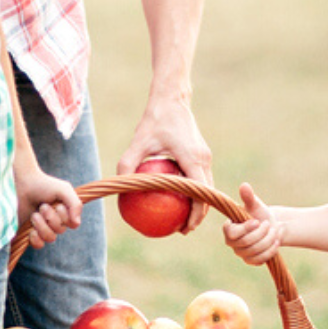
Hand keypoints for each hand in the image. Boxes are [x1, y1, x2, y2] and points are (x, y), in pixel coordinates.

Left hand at [17, 168, 83, 249]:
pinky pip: (39, 245)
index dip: (65, 217)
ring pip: (50, 238)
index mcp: (64, 212)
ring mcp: (42, 228)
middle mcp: (54, 221)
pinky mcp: (30, 233)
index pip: (73, 224)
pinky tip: (31, 230)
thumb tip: (76, 223)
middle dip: (51, 217)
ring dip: (42, 225)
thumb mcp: (64, 189)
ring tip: (34, 214)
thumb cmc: (42, 185)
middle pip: (60, 231)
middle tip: (42, 206)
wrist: (21, 185)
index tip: (59, 205)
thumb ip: (75, 204)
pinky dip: (36, 238)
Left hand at [117, 95, 214, 230]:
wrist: (172, 98)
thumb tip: (119, 188)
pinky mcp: (202, 153)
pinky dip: (194, 191)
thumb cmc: (155, 120)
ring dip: (198, 204)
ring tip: (182, 218)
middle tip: (182, 229)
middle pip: (208, 195)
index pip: (200, 194)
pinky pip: (200, 177)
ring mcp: (205, 156)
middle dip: (199, 215)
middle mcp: (203, 159)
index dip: (196, 215)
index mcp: (193, 159)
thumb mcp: (138, 142)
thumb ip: (128, 164)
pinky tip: (176, 197)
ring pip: (206, 187)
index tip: (184, 228)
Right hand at [221, 183, 282, 265]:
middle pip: (246, 242)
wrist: (270, 226)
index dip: (245, 229)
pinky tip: (276, 242)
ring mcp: (240, 253)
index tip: (257, 221)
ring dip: (268, 240)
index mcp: (228, 228)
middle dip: (262, 233)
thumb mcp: (255, 205)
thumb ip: (248, 197)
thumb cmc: (259, 213)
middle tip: (269, 224)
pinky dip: (270, 250)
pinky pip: (259, 260)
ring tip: (274, 231)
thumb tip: (244, 185)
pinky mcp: (250, 260)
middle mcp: (231, 242)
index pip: (232, 233)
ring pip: (255, 251)